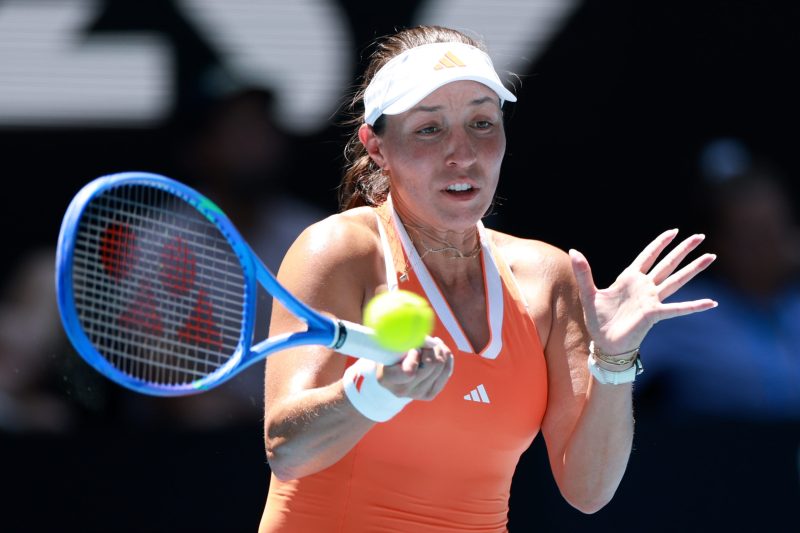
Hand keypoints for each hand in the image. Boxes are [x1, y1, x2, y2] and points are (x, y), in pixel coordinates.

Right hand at [377, 336, 453, 400]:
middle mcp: (403, 390)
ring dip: (438, 350)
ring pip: (441, 366)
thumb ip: (407, 341)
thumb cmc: (390, 353)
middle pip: (431, 365)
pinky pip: (447, 371)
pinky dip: (446, 356)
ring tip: (430, 344)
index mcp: (388, 378)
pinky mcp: (430, 394)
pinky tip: (439, 349)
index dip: (415, 355)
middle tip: (425, 341)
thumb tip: (432, 341)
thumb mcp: (392, 345)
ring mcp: (417, 394)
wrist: (391, 375)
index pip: (409, 371)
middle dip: (430, 348)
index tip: (412, 348)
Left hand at [569, 229, 716, 353]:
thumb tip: (573, 250)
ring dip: (693, 269)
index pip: (648, 256)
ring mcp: (652, 300)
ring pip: (676, 280)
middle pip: (667, 263)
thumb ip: (583, 272)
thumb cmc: (599, 320)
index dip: (660, 243)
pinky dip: (694, 306)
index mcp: (630, 279)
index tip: (674, 231)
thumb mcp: (589, 293)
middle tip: (700, 236)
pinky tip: (711, 303)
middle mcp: (645, 287)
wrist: (604, 344)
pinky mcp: (654, 314)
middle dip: (683, 250)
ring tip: (711, 256)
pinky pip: (677, 309)